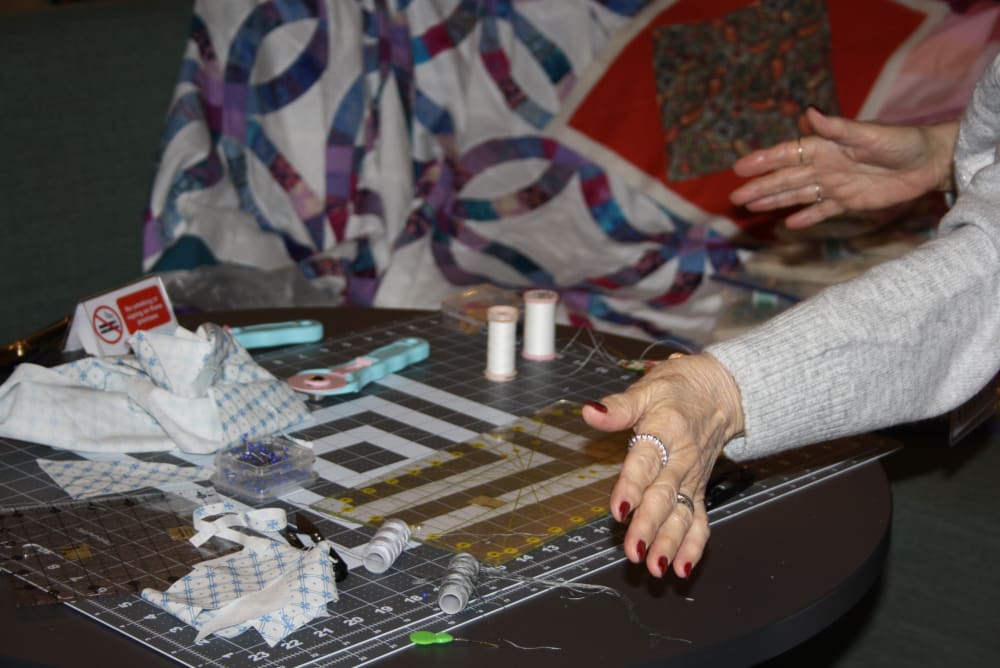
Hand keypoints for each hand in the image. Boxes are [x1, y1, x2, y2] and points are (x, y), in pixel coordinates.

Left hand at [582, 353, 743, 578]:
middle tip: (634, 551)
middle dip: (649, 526)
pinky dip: (694, 546)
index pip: (645, 462)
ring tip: (656, 568)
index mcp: (665, 431)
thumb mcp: (646, 389)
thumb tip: (590, 411)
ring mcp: (691, 478)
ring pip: (682, 514)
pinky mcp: (698, 490)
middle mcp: (680, 460)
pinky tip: (682, 569)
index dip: (632, 486)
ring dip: (670, 543)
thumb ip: (618, 407)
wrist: (719, 392)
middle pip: (663, 496)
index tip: (619, 509)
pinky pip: (700, 521)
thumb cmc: (677, 389)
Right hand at [729, 107, 957, 227]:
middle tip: (735, 197)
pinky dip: (807, 217)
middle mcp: (825, 166)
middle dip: (760, 187)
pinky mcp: (850, 202)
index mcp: (826, 147)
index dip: (764, 161)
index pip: (787, 155)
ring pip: (798, 195)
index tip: (740, 167)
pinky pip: (823, 211)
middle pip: (786, 178)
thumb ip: (836, 127)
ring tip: (751, 207)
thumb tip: (807, 114)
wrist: (929, 162)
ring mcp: (835, 185)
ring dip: (774, 200)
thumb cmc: (900, 142)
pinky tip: (789, 225)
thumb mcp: (868, 134)